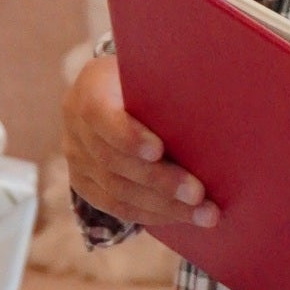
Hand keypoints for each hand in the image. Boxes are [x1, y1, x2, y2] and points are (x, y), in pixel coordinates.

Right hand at [64, 52, 217, 232]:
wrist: (117, 95)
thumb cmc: (149, 81)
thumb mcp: (154, 72)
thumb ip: (170, 87)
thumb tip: (213, 105)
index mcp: (90, 90)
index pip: (100, 115)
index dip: (128, 136)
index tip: (159, 150)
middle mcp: (76, 128)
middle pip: (113, 162)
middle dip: (160, 181)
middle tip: (199, 194)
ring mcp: (77, 160)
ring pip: (117, 192)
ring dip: (164, 207)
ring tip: (205, 214)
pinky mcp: (85, 185)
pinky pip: (117, 208)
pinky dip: (153, 214)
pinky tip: (182, 217)